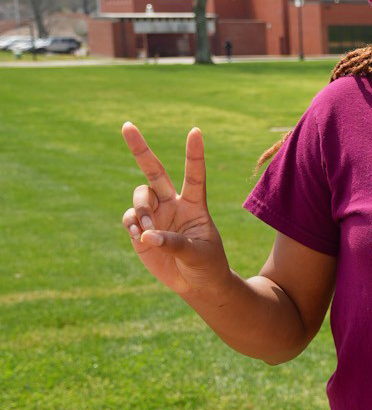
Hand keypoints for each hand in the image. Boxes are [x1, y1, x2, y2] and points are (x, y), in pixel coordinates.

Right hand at [121, 122, 231, 295]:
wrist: (197, 284)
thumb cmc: (206, 265)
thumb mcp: (198, 254)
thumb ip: (174, 243)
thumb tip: (147, 235)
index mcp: (195, 205)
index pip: (195, 175)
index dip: (194, 154)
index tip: (195, 131)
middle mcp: (173, 204)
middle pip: (154, 171)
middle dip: (140, 149)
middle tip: (127, 125)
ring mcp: (155, 215)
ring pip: (140, 196)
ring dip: (141, 210)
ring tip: (147, 230)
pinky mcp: (140, 229)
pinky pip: (129, 217)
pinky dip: (132, 224)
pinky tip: (140, 236)